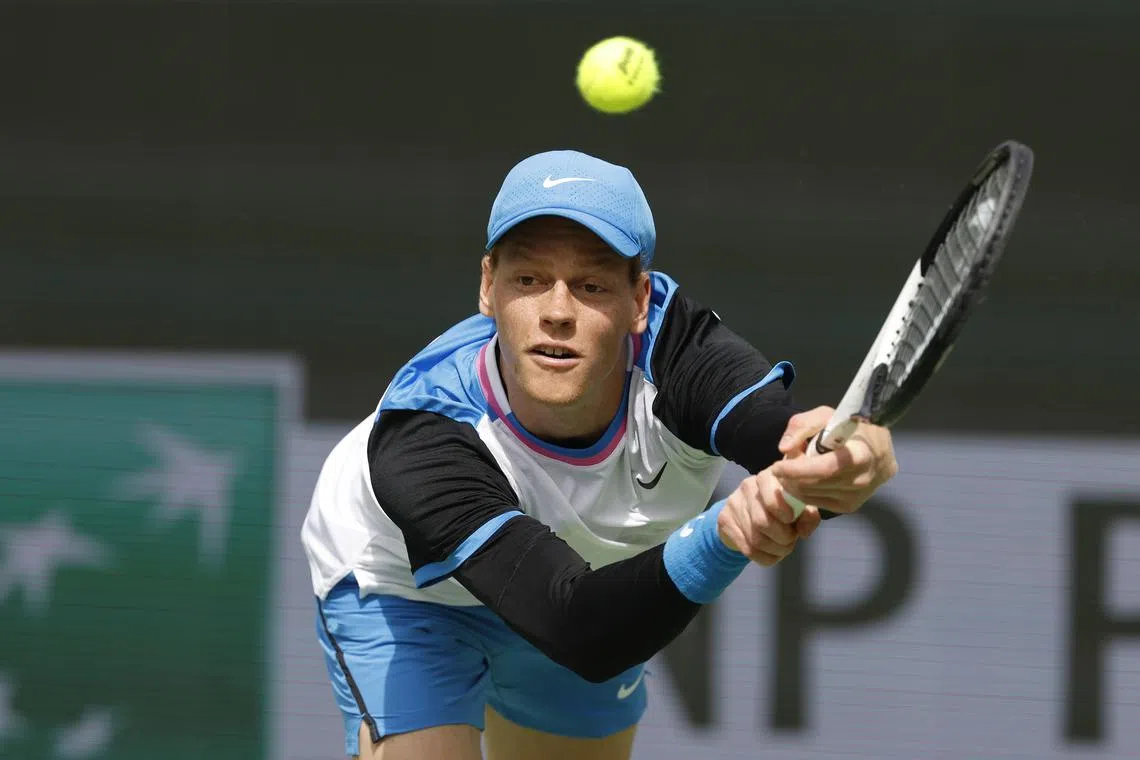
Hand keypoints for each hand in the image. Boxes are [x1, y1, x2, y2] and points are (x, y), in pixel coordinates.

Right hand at [716, 468, 821, 565]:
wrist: (750, 511)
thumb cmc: (781, 507)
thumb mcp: (800, 507)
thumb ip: (808, 516)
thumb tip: (803, 531)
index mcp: (770, 476)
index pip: (772, 495)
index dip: (784, 512)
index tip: (791, 520)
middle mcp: (748, 485)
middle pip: (763, 522)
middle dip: (783, 539)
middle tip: (791, 541)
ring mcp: (733, 503)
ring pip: (755, 539)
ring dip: (775, 551)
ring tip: (783, 549)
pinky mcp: (724, 520)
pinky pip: (746, 549)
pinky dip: (764, 558)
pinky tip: (771, 554)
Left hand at [771, 405, 898, 514]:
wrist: (877, 448)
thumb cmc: (849, 427)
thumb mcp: (826, 415)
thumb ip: (802, 426)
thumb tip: (784, 449)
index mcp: (860, 454)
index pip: (824, 468)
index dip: (797, 469)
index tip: (777, 466)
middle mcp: (862, 479)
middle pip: (814, 484)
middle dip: (791, 477)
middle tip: (781, 466)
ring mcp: (857, 496)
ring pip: (812, 496)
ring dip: (795, 485)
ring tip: (793, 470)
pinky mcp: (850, 506)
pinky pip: (817, 503)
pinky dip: (804, 493)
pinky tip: (804, 480)